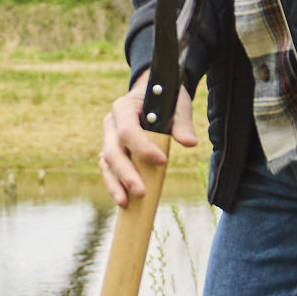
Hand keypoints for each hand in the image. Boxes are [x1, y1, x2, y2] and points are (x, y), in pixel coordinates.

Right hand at [98, 78, 196, 207]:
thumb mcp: (177, 106)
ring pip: (106, 162)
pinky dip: (114, 184)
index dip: (142, 148)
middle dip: (126, 173)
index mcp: (124, 108)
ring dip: (115, 183)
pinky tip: (123, 200)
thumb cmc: (165, 99)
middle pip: (112, 150)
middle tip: (141, 192)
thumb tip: (190, 143)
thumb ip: (182, 124)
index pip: (127, 130)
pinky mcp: (111, 150)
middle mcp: (111, 123)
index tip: (161, 161)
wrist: (152, 93)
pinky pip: (108, 169)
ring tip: (125, 202)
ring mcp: (108, 138)